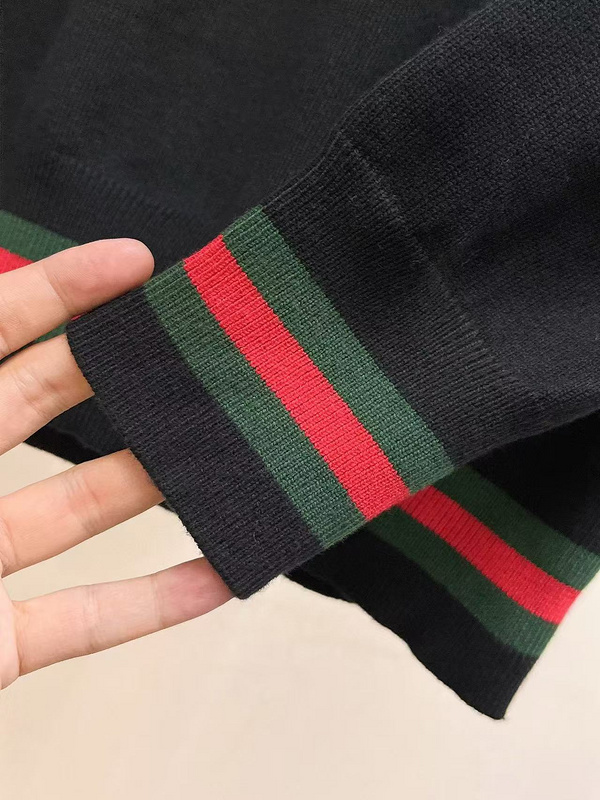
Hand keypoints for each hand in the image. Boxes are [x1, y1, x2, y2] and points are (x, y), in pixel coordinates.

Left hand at [0, 239, 232, 689]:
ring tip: (224, 453)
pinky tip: (211, 576)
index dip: (58, 291)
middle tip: (193, 344)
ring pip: (76, 508)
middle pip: (42, 402)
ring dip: (153, 482)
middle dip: (122, 367)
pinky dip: (151, 604)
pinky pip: (83, 619)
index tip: (132, 263)